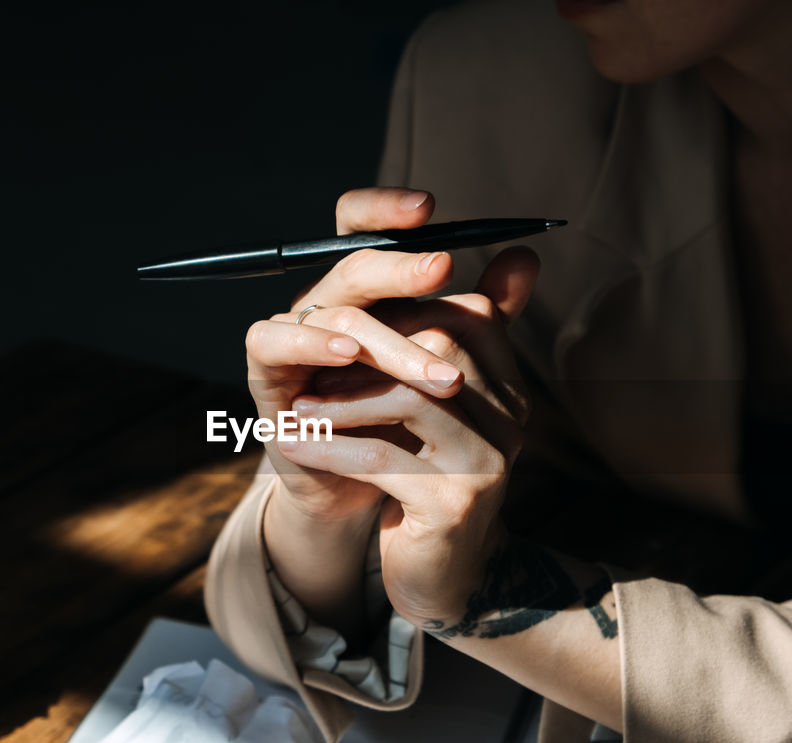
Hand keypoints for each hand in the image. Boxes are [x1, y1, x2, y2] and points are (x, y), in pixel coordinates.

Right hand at [244, 187, 465, 524]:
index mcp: (363, 290)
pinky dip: (310, 344)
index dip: (385, 207)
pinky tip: (348, 355)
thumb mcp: (444, 363)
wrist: (352, 486)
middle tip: (446, 270)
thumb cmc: (395, 418)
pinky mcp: (265, 368)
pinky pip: (271, 340)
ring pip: (335, 314)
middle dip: (401, 268)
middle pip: (354, 263)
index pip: (361, 224)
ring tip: (438, 375)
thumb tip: (527, 258)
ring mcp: (291, 330)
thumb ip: (480, 315)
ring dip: (389, 342)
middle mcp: (325, 300)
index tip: (429, 207)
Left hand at [276, 247, 540, 625]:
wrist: (439, 577)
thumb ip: (433, 352)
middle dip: (367, 351)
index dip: (400, 315)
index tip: (344, 333)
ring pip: (410, 400)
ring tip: (297, 407)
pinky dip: (329, 446)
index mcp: (507, 390)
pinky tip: (294, 443)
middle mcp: (509, 421)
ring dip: (342, 400)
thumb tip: (453, 274)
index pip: (468, 317)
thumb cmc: (425, 487)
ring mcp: (486, 462)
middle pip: (441, 348)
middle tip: (312, 366)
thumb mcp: (430, 416)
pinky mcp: (454, 504)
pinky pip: (381, 458)